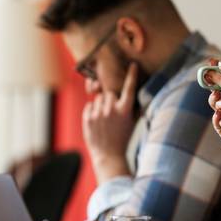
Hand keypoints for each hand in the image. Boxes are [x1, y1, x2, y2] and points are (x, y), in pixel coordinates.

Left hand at [82, 63, 137, 179]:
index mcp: (125, 110)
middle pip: (109, 93)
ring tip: (104, 120)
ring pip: (98, 98)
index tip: (132, 64)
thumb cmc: (122, 139)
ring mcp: (98, 114)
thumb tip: (131, 95)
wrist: (109, 156)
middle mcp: (112, 110)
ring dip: (101, 105)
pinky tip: (97, 123)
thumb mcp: (131, 123)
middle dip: (110, 99)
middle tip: (112, 113)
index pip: (129, 88)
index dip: (131, 75)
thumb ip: (130, 107)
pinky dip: (92, 111)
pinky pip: (89, 106)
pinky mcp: (87, 118)